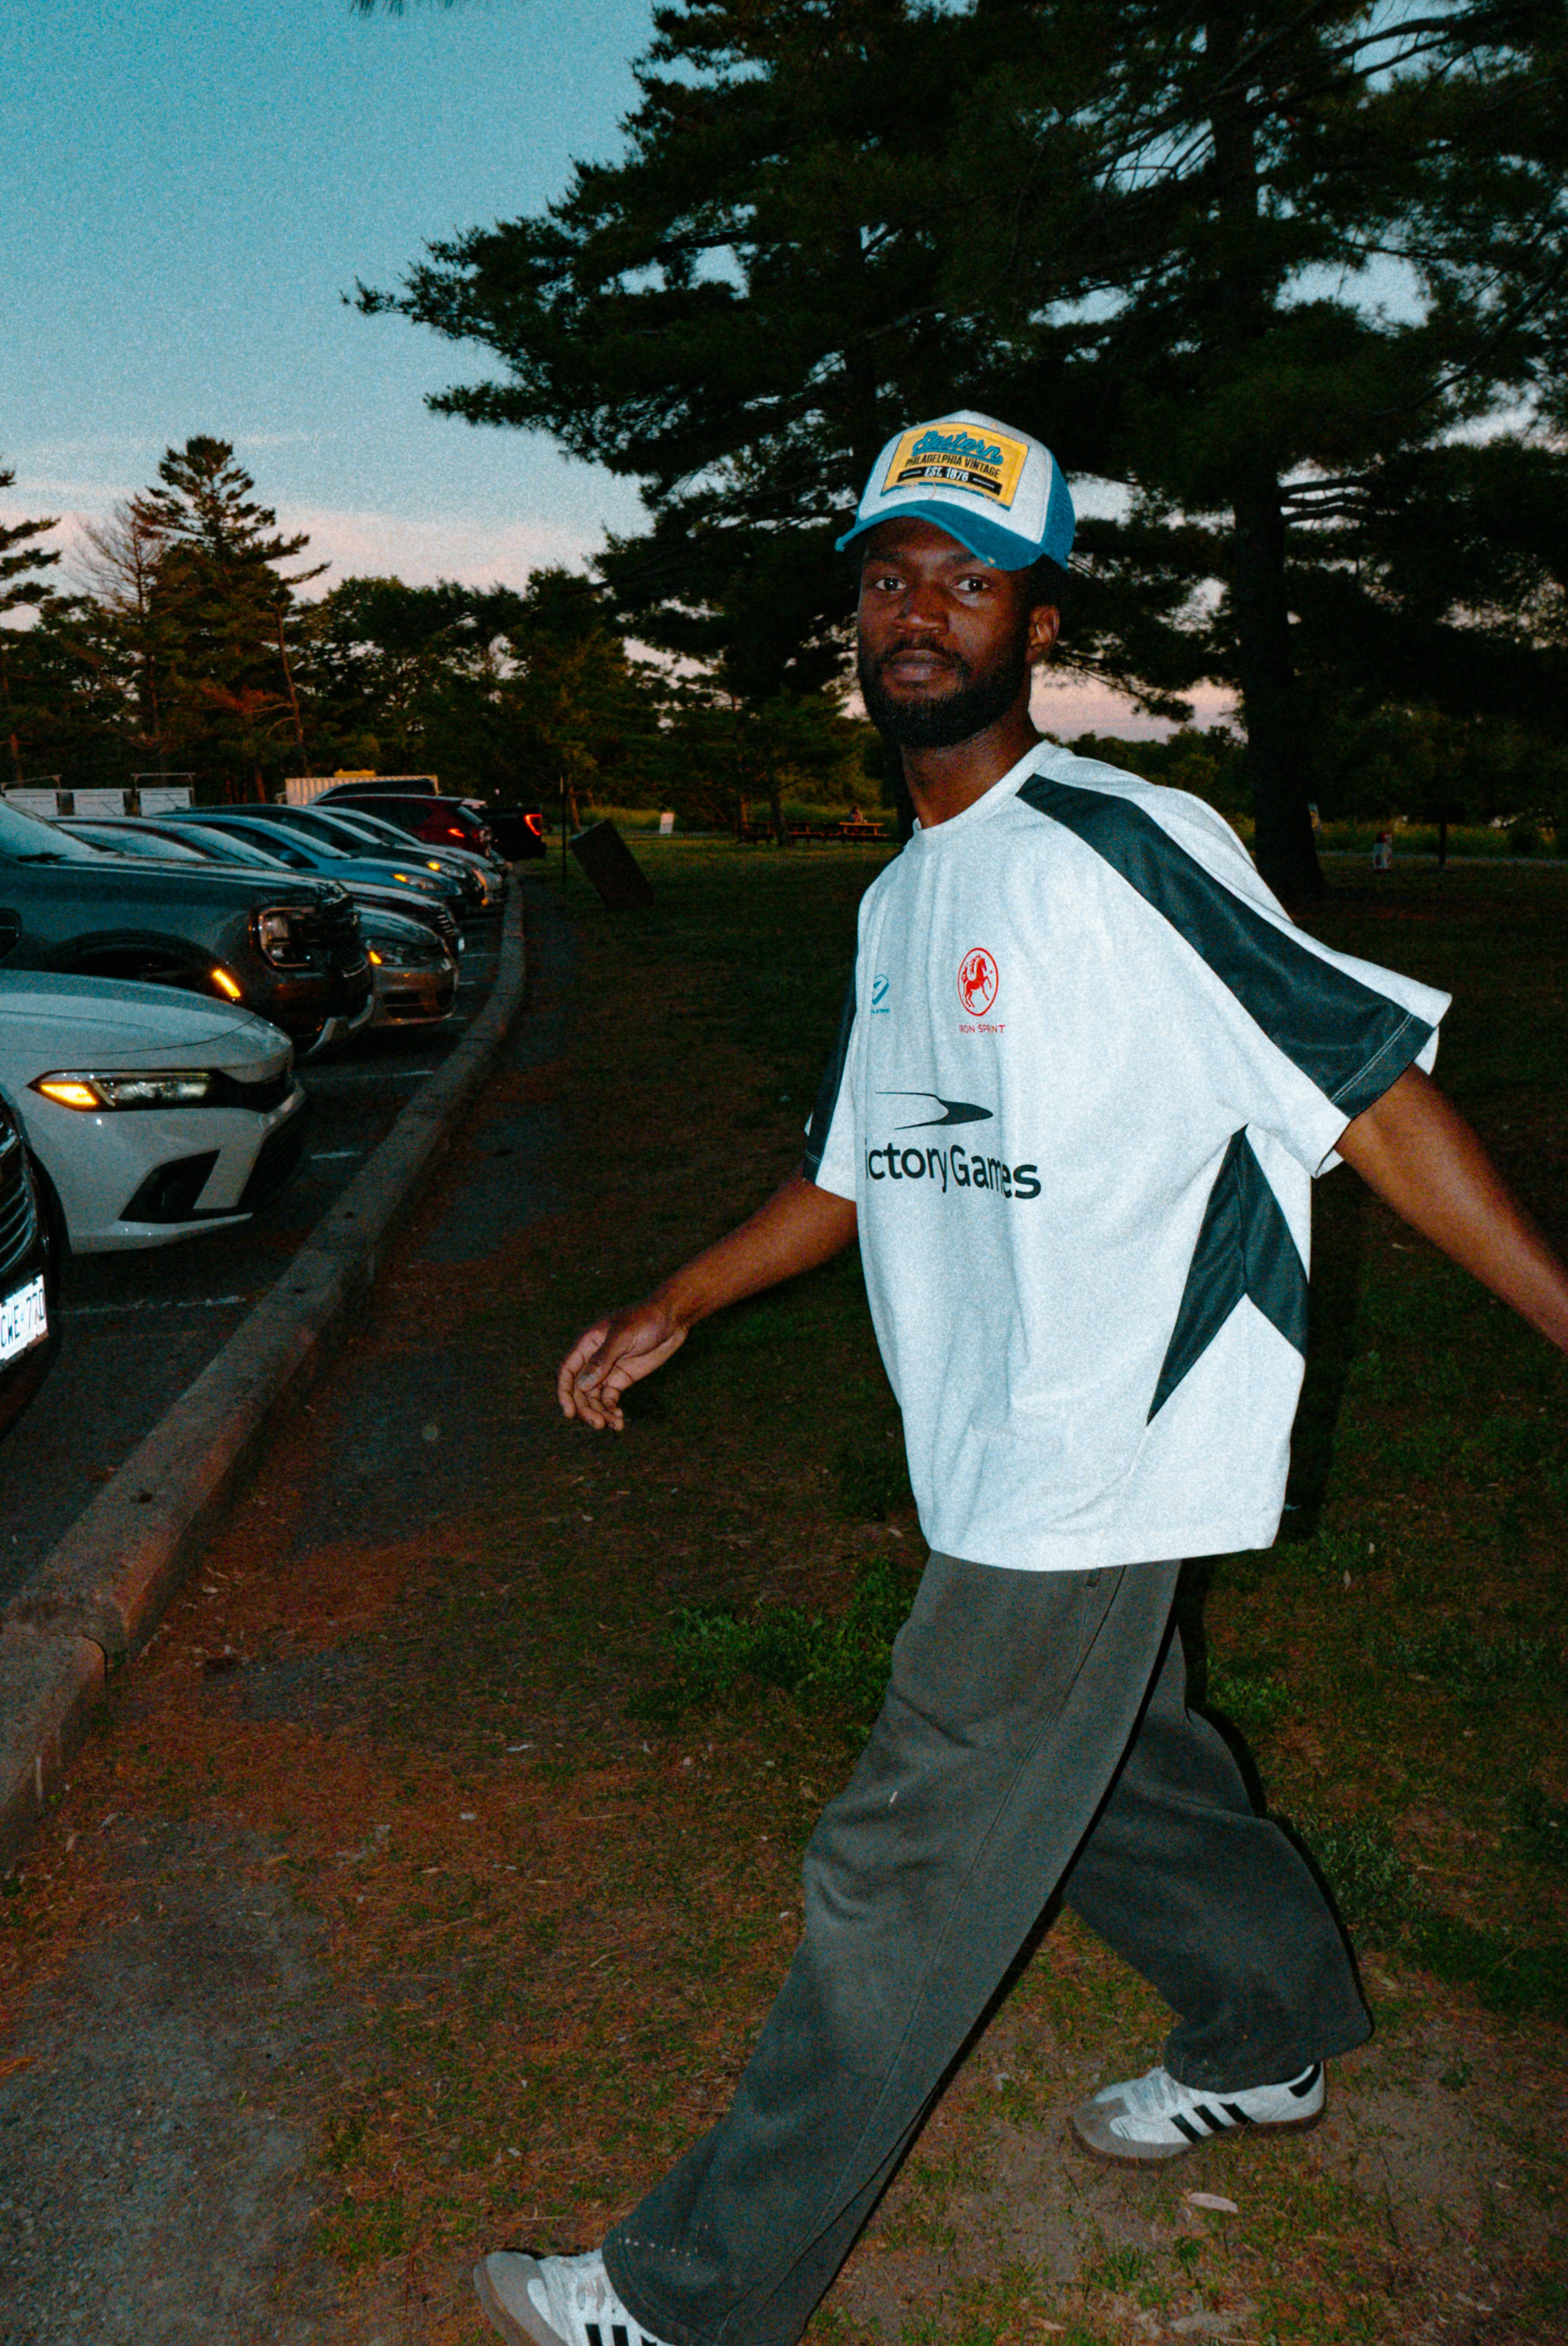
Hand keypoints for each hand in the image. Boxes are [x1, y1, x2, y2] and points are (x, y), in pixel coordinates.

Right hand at [557, 1295, 688, 1430]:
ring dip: (600, 1413)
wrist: (672, 1319)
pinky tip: (619, 1419)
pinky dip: (611, 1410)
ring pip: (594, 1398)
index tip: (569, 1414)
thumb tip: (581, 1386)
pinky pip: (610, 1399)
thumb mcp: (623, 1337)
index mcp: (587, 1344)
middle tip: (598, 1424)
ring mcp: (608, 1370)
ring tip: (614, 1425)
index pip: (567, 1372)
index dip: (565, 1394)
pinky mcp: (622, 1378)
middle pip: (580, 1391)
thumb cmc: (645, 1319)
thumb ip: (602, 1360)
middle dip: (586, 1409)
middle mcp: (593, 1359)